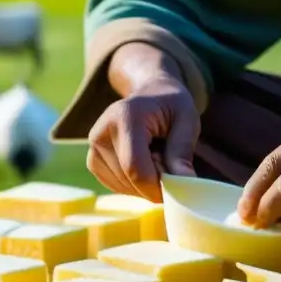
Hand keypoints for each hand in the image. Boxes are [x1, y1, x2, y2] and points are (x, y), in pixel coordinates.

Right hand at [86, 75, 200, 202]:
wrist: (151, 94)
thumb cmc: (172, 106)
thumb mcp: (188, 119)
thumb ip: (183, 150)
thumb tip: (185, 181)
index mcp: (125, 116)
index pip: (135, 166)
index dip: (156, 186)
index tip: (177, 187)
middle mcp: (102, 131)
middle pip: (128, 179)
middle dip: (154, 185)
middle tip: (170, 167)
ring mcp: (94, 146)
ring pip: (121, 186)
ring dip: (144, 185)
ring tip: (156, 160)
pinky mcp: (93, 159)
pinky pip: (114, 185)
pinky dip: (133, 186)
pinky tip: (144, 167)